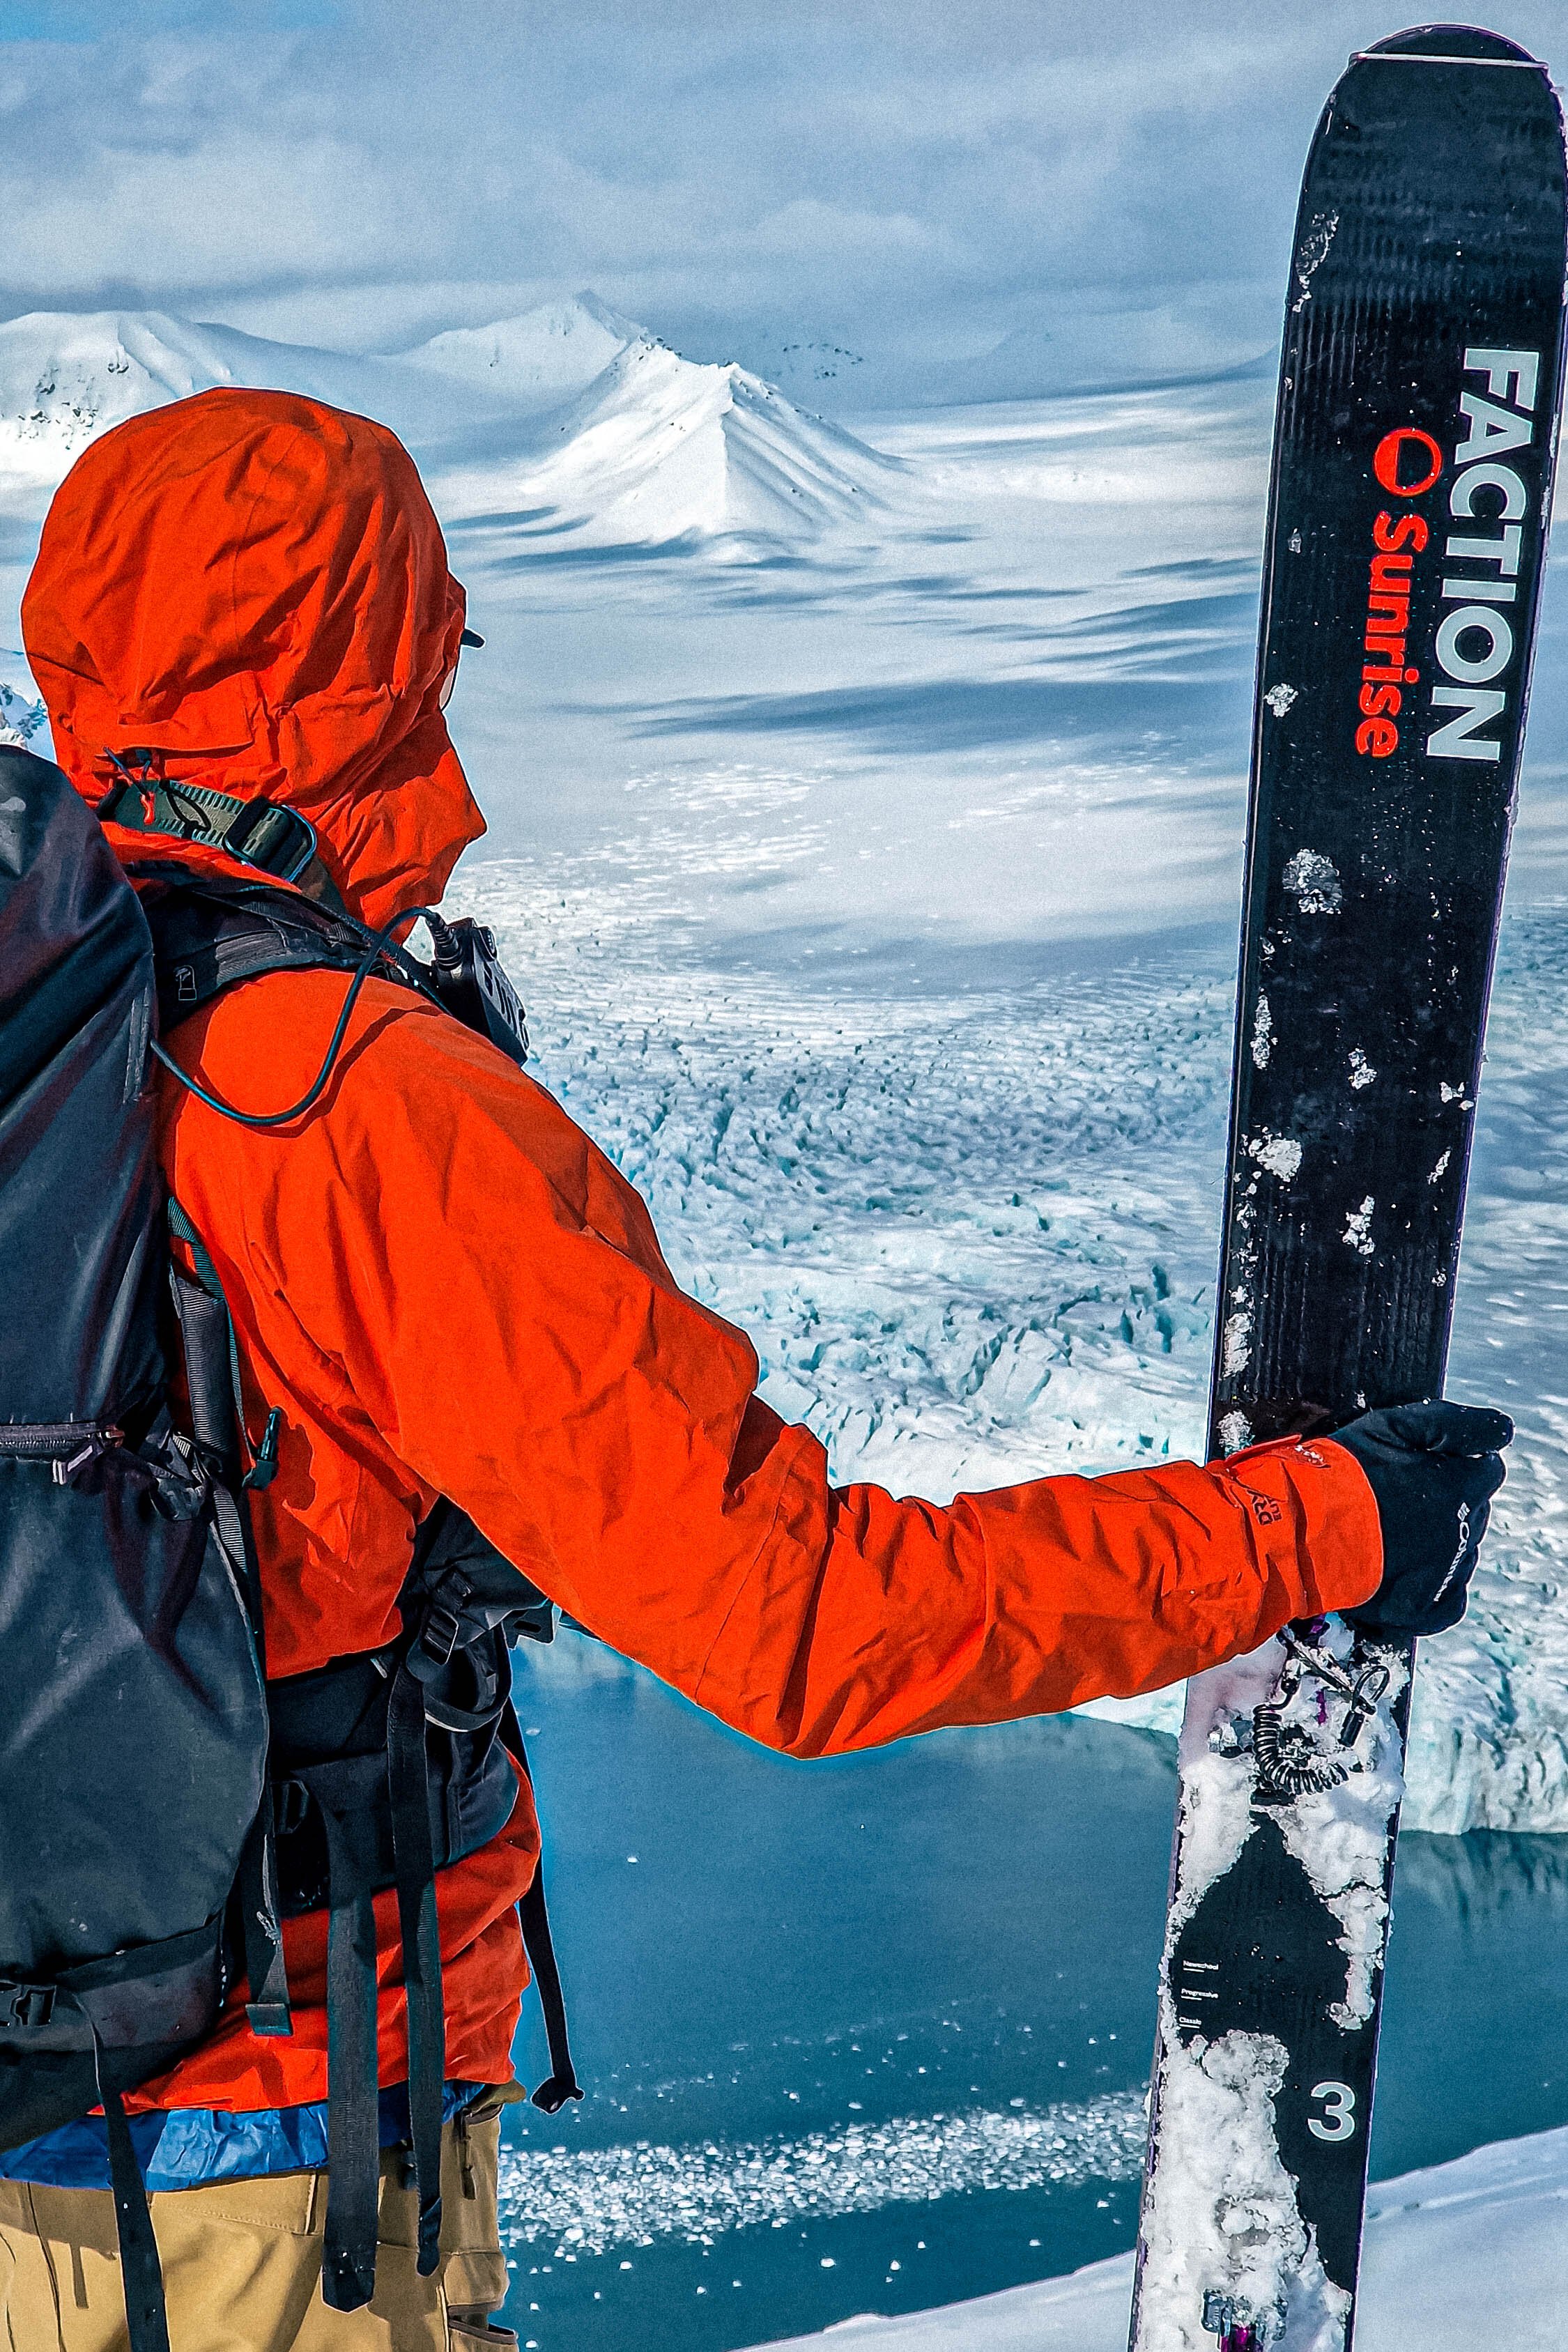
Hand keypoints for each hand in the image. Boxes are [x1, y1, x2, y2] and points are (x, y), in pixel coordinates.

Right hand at [1329, 1400, 1511, 1636]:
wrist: (1299, 1530)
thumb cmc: (1343, 1473)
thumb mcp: (1394, 1426)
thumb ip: (1455, 1423)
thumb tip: (1502, 1430)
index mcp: (1460, 1486)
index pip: (1487, 1469)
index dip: (1458, 1465)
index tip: (1425, 1465)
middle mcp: (1462, 1532)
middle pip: (1474, 1510)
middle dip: (1447, 1501)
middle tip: (1399, 1496)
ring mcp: (1444, 1573)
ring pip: (1462, 1552)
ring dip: (1439, 1540)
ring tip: (1394, 1531)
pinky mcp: (1420, 1607)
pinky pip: (1449, 1601)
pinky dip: (1437, 1587)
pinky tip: (1409, 1571)